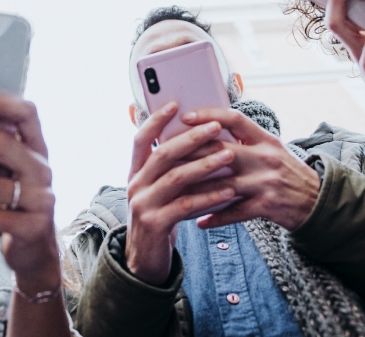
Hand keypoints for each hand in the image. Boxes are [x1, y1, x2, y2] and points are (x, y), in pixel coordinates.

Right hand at [123, 103, 238, 284]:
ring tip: (229, 155)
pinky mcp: (155, 224)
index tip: (175, 103)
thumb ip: (171, 169)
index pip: (141, 139)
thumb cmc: (161, 217)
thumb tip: (200, 139)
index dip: (156, 120)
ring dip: (204, 164)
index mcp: (135, 173)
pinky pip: (185, 205)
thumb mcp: (160, 190)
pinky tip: (228, 190)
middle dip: (191, 138)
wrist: (145, 260)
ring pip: (175, 178)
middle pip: (162, 154)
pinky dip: (208, 196)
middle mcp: (135, 185)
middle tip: (216, 127)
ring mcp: (142, 205)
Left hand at [172, 108, 319, 230]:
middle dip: (191, 154)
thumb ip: (245, 140)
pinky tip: (198, 221)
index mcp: (265, 138)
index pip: (234, 119)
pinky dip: (215, 217)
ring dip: (195, 190)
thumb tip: (209, 130)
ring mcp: (266, 182)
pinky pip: (234, 212)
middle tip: (165, 156)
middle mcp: (265, 157)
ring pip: (222, 184)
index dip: (208, 115)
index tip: (185, 117)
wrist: (317, 201)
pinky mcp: (267, 206)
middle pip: (221, 151)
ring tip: (173, 192)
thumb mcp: (271, 149)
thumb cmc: (287, 172)